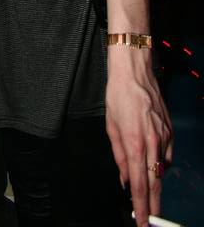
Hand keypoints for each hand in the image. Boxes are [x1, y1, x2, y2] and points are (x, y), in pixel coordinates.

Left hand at [105, 50, 172, 226]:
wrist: (135, 72)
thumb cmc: (118, 95)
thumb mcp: (111, 126)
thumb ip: (118, 156)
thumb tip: (124, 177)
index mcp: (134, 144)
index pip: (139, 184)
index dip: (141, 206)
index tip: (142, 222)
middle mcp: (153, 144)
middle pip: (155, 184)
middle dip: (153, 206)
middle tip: (150, 222)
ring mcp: (164, 138)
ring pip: (162, 171)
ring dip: (156, 185)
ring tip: (149, 196)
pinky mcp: (171, 132)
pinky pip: (167, 156)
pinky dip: (161, 165)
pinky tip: (154, 166)